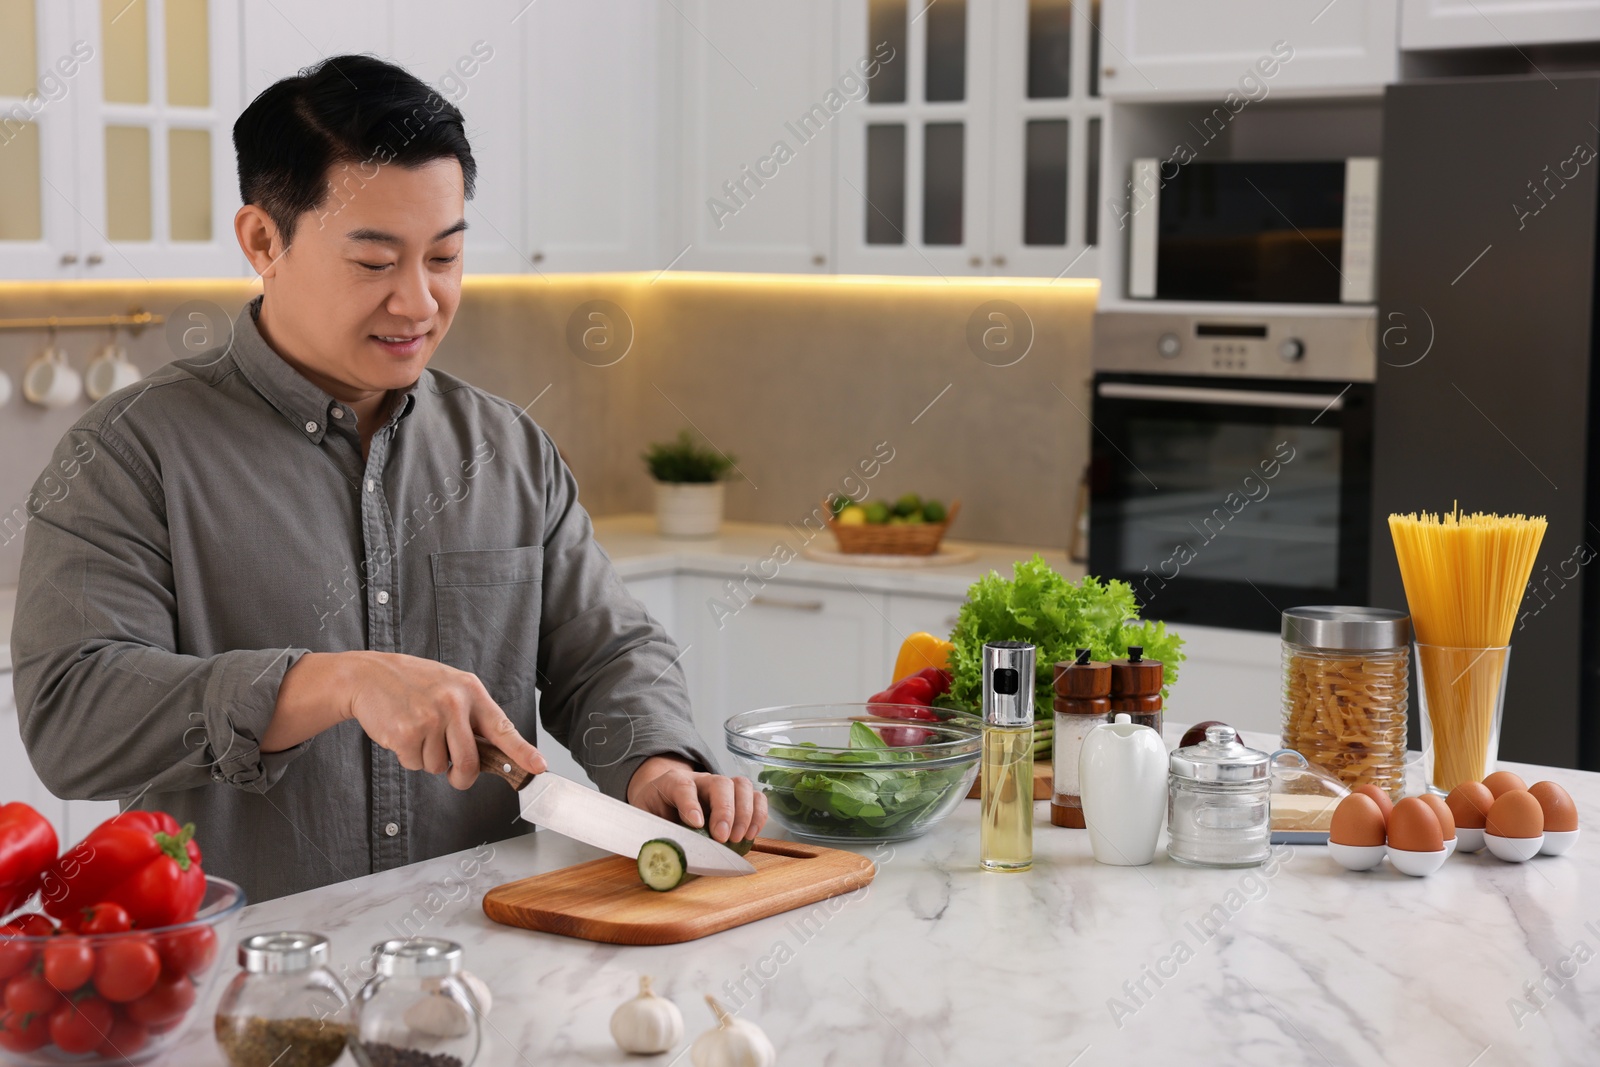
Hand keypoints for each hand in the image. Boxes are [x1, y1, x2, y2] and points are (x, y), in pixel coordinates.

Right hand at [270, 651, 544, 788]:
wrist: (368, 675)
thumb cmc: (413, 684)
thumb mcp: (450, 687)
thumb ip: (472, 716)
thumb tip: (495, 753)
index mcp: (471, 691)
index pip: (503, 728)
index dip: (522, 752)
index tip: (539, 767)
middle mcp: (453, 703)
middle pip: (469, 762)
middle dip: (461, 776)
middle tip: (454, 774)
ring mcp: (429, 718)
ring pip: (438, 766)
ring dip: (427, 759)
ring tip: (417, 730)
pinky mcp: (406, 733)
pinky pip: (415, 764)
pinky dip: (408, 756)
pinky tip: (401, 732)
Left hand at [626, 756, 767, 843]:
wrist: (663, 798)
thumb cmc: (655, 810)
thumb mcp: (644, 819)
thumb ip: (650, 832)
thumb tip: (658, 855)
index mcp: (672, 783)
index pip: (683, 786)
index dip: (690, 804)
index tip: (696, 823)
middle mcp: (700, 780)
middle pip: (720, 783)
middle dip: (725, 811)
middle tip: (722, 837)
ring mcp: (721, 787)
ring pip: (742, 785)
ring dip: (744, 813)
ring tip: (738, 838)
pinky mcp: (736, 797)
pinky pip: (756, 797)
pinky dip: (758, 815)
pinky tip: (751, 834)